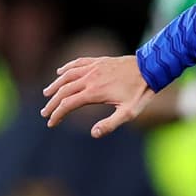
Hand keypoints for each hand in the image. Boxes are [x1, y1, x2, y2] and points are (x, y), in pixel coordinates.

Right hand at [42, 56, 156, 138]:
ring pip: (67, 75)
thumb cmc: (140, 92)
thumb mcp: (128, 113)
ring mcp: (93, 67)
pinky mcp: (98, 61)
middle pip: (63, 91)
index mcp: (94, 92)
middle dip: (52, 103)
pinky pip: (77, 63)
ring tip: (47, 94)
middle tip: (45, 113)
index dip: (57, 114)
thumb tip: (93, 134)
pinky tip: (60, 72)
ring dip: (55, 85)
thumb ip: (110, 124)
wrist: (150, 69)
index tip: (51, 123)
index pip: (68, 104)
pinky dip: (66, 68)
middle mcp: (89, 78)